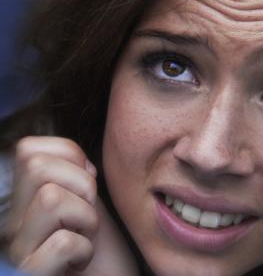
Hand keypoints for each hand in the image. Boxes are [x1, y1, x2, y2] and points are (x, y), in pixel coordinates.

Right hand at [6, 136, 137, 275]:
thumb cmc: (102, 246)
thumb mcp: (88, 201)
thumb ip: (75, 175)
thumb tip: (79, 159)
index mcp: (25, 199)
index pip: (28, 148)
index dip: (70, 155)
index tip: (87, 184)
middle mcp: (12, 222)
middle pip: (36, 166)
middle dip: (81, 183)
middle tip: (88, 212)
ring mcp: (18, 249)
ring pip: (49, 198)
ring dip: (86, 216)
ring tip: (86, 236)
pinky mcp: (30, 274)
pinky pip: (62, 242)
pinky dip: (85, 249)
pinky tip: (82, 260)